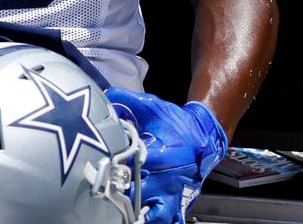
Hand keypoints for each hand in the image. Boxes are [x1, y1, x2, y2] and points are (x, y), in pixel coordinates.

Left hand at [105, 88, 227, 223]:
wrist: (203, 136)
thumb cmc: (174, 122)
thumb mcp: (151, 106)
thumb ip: (126, 100)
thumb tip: (104, 93)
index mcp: (157, 155)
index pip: (131, 167)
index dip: (114, 171)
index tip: (99, 170)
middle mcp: (165, 179)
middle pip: (139, 196)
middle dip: (121, 197)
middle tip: (105, 194)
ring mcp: (173, 194)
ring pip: (156, 216)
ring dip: (140, 216)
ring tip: (122, 214)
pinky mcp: (179, 202)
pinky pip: (169, 220)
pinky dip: (156, 221)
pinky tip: (140, 220)